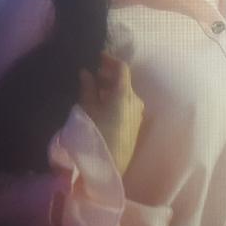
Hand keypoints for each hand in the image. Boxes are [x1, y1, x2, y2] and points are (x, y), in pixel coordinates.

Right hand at [78, 53, 143, 175]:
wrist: (109, 166)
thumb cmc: (95, 134)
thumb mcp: (87, 109)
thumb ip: (88, 88)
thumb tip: (86, 73)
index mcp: (124, 93)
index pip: (121, 68)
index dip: (109, 60)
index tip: (96, 58)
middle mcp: (135, 100)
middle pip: (124, 81)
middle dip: (108, 75)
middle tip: (91, 76)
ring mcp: (138, 113)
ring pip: (125, 93)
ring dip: (111, 88)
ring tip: (94, 92)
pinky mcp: (136, 125)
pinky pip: (127, 105)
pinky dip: (116, 99)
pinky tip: (103, 106)